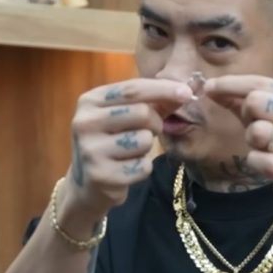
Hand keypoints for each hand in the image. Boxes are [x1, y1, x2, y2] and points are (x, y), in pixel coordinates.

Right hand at [63, 78, 191, 221]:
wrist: (86, 184)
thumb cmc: (111, 142)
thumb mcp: (124, 116)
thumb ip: (152, 103)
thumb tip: (184, 92)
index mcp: (89, 101)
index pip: (132, 89)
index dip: (163, 89)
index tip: (187, 93)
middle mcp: (85, 122)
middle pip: (142, 113)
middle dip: (155, 123)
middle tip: (148, 132)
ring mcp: (91, 150)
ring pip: (144, 140)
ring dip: (146, 148)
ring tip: (130, 153)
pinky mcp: (101, 175)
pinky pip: (142, 166)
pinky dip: (142, 168)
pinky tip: (126, 170)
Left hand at [204, 75, 272, 217]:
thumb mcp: (268, 117)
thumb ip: (241, 102)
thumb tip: (210, 87)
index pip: (259, 83)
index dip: (230, 84)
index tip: (208, 87)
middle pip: (256, 101)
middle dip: (246, 113)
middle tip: (254, 125)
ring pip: (257, 131)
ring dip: (252, 141)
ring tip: (264, 146)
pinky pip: (260, 160)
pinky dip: (255, 161)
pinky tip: (265, 163)